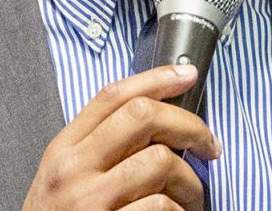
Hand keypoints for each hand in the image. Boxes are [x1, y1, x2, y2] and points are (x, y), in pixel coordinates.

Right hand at [22, 64, 221, 210]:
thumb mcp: (64, 177)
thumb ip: (98, 147)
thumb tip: (158, 116)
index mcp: (63, 150)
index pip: (112, 96)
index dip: (157, 78)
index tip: (187, 74)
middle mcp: (72, 170)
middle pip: (142, 116)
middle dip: (189, 125)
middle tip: (208, 144)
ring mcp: (90, 201)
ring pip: (161, 161)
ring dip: (190, 181)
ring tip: (191, 196)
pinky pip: (161, 206)